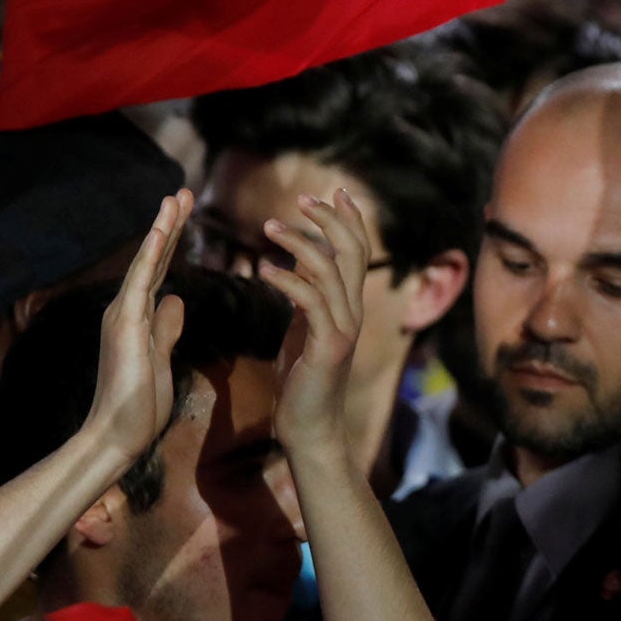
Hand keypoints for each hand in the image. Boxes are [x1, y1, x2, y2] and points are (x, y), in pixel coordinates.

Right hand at [81, 192, 192, 468]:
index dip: (174, 242)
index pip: (160, 271)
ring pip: (146, 262)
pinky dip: (151, 255)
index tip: (187, 214)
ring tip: (175, 197)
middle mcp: (128, 309)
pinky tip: (163, 232)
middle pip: (153, 259)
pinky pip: (140, 282)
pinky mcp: (125, 325)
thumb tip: (177, 299)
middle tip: (182, 191)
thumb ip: (167, 326)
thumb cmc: (141, 402)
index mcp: (139, 316)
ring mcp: (123, 315)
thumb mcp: (163, 355)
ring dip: (162, 229)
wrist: (119, 433)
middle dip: (170, 224)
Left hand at [257, 190, 369, 458]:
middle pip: (352, 251)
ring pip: (331, 270)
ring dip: (300, 243)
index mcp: (347, 305)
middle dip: (330, 220)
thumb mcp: (304, 331)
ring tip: (269, 227)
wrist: (310, 428)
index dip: (350, 220)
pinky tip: (263, 270)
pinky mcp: (329, 346)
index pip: (357, 251)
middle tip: (304, 198)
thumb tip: (296, 269)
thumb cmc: (302, 383)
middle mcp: (352, 311)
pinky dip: (288, 280)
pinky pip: (310, 301)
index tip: (335, 192)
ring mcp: (344, 328)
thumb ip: (307, 299)